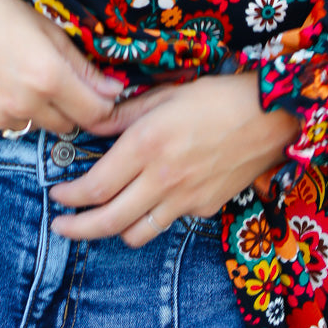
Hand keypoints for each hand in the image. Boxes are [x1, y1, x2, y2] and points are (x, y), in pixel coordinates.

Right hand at [0, 0, 124, 136]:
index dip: (106, 105)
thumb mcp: (45, 27)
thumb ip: (81, 65)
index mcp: (49, 76)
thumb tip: (114, 91)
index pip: (97, 113)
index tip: (103, 94)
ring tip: (18, 74)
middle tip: (57, 78)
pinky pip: (7, 124)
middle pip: (70, 125)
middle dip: (73, 107)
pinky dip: (9, 109)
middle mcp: (26, 104)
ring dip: (40, 109)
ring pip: (38, 125)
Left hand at [48, 72, 298, 247]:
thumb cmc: (217, 96)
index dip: (69, 196)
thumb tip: (93, 123)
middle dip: (77, 228)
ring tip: (104, 217)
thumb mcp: (166, 94)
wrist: (271, 116)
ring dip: (114, 228)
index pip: (94, 186)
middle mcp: (162, 178)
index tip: (56, 193)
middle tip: (61, 226)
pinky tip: (152, 199)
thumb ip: (125, 114)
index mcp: (146, 145)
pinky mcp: (205, 208)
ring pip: (136, 233)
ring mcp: (185, 199)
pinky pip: (169, 222)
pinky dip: (153, 216)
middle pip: (108, 220)